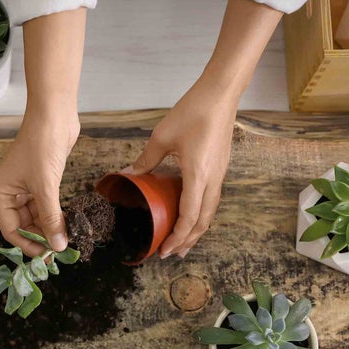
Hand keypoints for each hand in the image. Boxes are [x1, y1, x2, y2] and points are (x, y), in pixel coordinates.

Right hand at [0, 113, 79, 256]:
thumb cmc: (42, 145)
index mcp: (0, 193)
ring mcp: (25, 188)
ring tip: (67, 239)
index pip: (10, 230)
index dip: (28, 244)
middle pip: (23, 226)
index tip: (47, 255)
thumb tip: (58, 246)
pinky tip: (68, 225)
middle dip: (41, 238)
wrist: (54, 114)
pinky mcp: (41, 182)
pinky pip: (46, 207)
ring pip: (36, 218)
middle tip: (60, 250)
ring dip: (50, 229)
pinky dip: (55, 217)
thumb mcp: (46, 186)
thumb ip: (51, 218)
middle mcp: (9, 193)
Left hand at [123, 76, 238, 257]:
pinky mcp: (221, 168)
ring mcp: (220, 174)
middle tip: (172, 253)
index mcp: (198, 175)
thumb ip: (145, 160)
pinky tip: (191, 214)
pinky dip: (201, 213)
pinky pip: (212, 199)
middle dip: (188, 241)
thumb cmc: (193, 112)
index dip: (177, 237)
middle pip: (203, 221)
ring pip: (210, 212)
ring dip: (196, 230)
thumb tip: (127, 174)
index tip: (164, 249)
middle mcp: (213, 180)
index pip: (189, 216)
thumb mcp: (161, 137)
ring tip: (183, 242)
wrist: (221, 94)